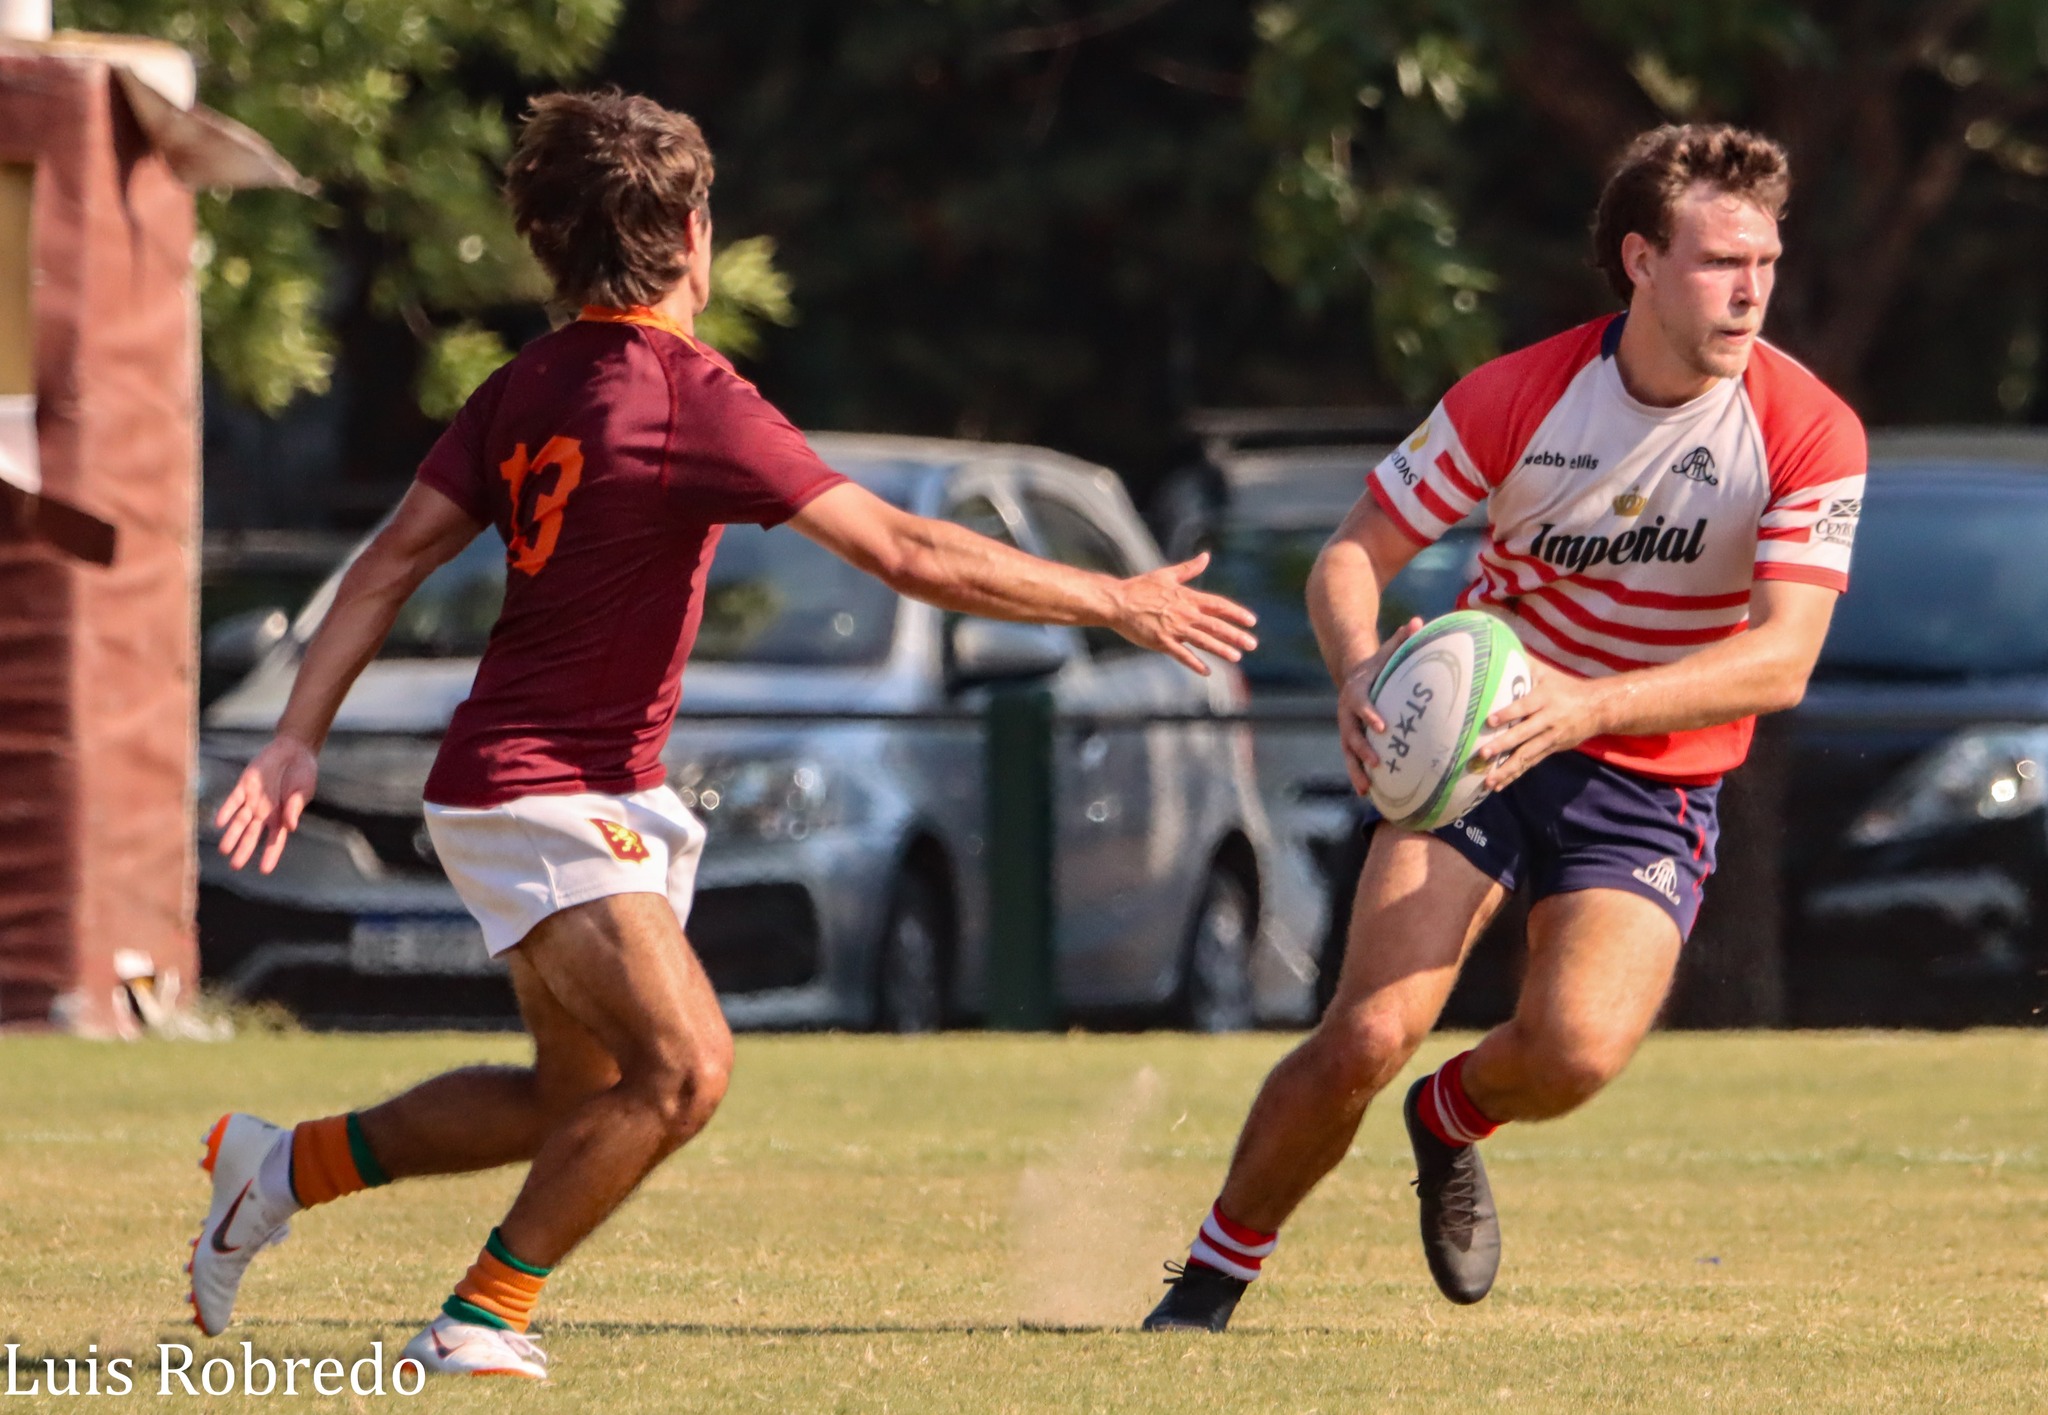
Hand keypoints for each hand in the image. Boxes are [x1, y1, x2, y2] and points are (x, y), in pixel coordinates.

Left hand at [214, 734, 319, 873]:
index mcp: (282, 816)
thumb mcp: (304, 790)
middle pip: (252, 834)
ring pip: (239, 821)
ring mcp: (253, 800)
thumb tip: (290, 827)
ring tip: (223, 850)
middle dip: (244, 849)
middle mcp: (266, 812)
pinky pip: (233, 801)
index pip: (275, 840)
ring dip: (232, 835)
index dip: (270, 855)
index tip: (265, 870)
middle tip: (235, 866)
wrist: (293, 750)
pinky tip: (220, 822)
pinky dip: (227, 811)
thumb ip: (295, 808)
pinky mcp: (245, 786)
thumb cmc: (303, 773)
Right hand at [1109, 552, 1258, 674]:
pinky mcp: (1161, 642)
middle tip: (1252, 644)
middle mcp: (1184, 613)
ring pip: (1203, 641)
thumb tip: (1206, 556)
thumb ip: (1189, 569)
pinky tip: (1207, 671)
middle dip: (1235, 635)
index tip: (1251, 621)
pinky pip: (1182, 655)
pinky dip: (1195, 663)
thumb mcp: (1166, 575)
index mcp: (1187, 597)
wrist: (1117, 602)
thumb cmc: (1139, 587)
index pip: (1218, 605)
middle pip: (1215, 625)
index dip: (1236, 613)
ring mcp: (1173, 629)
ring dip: (1221, 649)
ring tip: (1237, 657)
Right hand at [1336, 617, 1422, 795]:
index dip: (1369, 715)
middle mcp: (1347, 714)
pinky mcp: (1352, 741)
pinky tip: (1370, 794)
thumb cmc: (1379, 664)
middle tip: (1377, 764)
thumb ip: (1402, 639)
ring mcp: (1348, 729)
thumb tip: (1418, 622)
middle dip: (1361, 751)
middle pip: (1350, 734)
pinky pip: (1353, 760)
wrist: (1353, 675)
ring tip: (1366, 790)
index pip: (1360, 705)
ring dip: (1355, 771)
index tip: (1382, 727)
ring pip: (1348, 753)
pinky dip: (1359, 776)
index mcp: (1356, 692)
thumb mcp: (1388, 650)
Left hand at [1476, 663, 1610, 789]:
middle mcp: (1548, 720)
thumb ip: (1524, 663)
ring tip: (1488, 781)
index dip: (1507, 714)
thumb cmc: (1565, 687)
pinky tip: (1498, 786)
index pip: (1524, 707)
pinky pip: (1531, 764)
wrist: (1598, 708)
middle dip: (1503, 745)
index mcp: (1544, 699)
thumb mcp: (1547, 673)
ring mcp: (1550, 738)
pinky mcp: (1551, 749)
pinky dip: (1514, 775)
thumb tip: (1498, 647)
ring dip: (1507, 769)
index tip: (1489, 721)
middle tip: (1483, 754)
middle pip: (1523, 734)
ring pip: (1526, 755)